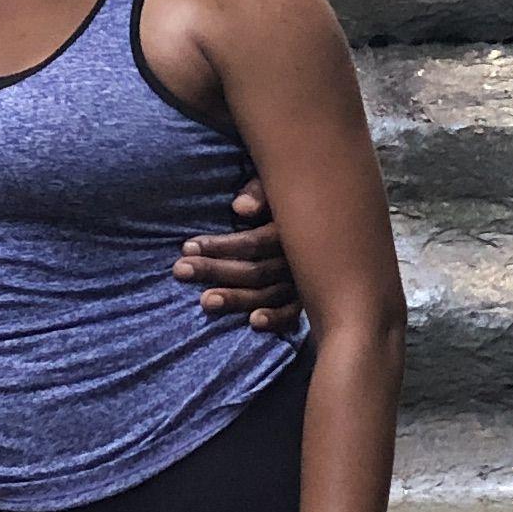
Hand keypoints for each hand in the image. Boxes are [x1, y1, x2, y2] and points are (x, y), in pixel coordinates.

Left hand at [174, 174, 304, 333]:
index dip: (219, 246)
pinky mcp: (308, 299)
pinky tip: (253, 323)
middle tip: (180, 270)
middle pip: (254, 270)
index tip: (187, 247)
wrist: (331, 217)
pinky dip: (276, 319)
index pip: (252, 243)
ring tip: (204, 301)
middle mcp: (298, 258)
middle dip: (215, 270)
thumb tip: (239, 208)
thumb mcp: (278, 188)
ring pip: (267, 294)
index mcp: (290, 230)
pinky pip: (293, 314)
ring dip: (236, 299)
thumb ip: (260, 194)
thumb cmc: (293, 201)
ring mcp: (303, 282)